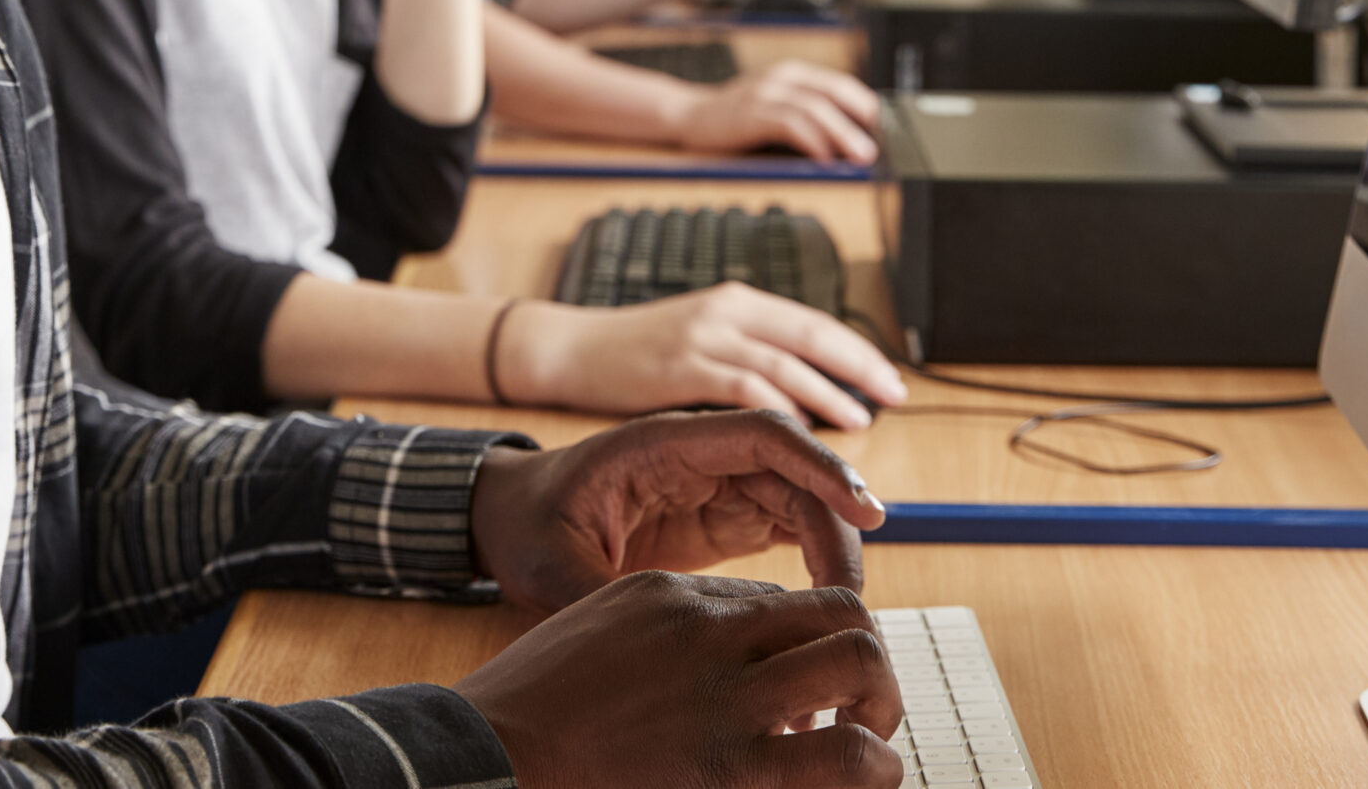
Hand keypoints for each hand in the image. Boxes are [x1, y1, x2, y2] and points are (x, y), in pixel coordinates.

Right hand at [457, 573, 902, 788]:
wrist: (489, 759)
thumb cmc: (532, 707)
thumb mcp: (598, 628)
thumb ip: (669, 629)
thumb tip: (740, 640)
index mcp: (675, 596)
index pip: (784, 602)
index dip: (805, 649)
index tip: (796, 696)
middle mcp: (712, 634)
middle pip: (843, 613)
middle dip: (868, 662)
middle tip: (855, 712)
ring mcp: (725, 702)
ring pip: (860, 664)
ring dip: (878, 708)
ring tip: (864, 747)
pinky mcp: (731, 774)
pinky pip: (841, 759)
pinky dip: (869, 770)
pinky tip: (848, 785)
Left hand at [467, 408, 888, 610]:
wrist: (510, 520)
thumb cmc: (528, 525)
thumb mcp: (550, 566)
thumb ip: (600, 598)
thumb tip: (649, 646)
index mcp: (663, 443)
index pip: (761, 434)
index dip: (820, 465)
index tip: (863, 509)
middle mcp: (700, 455)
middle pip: (794, 468)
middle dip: (835, 519)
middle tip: (851, 592)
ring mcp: (715, 484)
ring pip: (798, 497)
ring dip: (830, 541)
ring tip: (842, 606)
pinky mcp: (721, 517)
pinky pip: (785, 522)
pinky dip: (813, 553)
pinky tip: (824, 598)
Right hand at [501, 284, 908, 429]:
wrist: (571, 353)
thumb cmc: (634, 360)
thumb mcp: (699, 348)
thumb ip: (746, 369)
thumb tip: (805, 415)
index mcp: (736, 303)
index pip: (813, 323)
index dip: (857, 352)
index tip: (891, 380)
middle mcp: (726, 313)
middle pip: (810, 337)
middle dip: (858, 368)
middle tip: (894, 397)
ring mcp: (703, 338)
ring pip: (784, 364)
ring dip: (827, 396)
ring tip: (859, 422)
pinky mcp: (681, 368)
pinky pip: (744, 388)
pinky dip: (778, 412)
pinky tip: (799, 436)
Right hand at [679, 61, 880, 163]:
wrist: (688, 116)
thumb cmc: (737, 119)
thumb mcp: (776, 109)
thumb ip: (807, 116)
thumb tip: (852, 141)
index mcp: (793, 74)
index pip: (841, 85)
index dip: (867, 106)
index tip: (888, 131)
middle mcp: (782, 78)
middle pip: (833, 93)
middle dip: (862, 119)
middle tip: (882, 146)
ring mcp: (765, 93)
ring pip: (815, 108)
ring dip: (842, 133)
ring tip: (861, 156)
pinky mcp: (750, 113)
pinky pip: (789, 123)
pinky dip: (811, 140)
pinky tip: (823, 156)